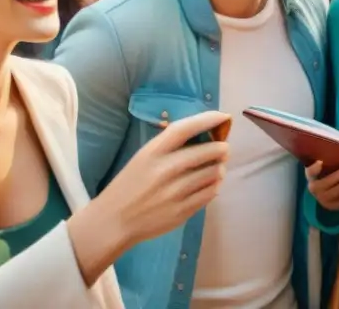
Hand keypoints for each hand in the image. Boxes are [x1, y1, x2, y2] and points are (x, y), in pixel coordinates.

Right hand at [68, 111, 230, 283]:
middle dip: (222, 148)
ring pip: (214, 173)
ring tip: (216, 167)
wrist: (114, 221)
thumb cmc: (130, 184)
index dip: (208, 119)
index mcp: (153, 152)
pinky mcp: (183, 211)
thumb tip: (205, 136)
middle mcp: (166, 170)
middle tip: (223, 149)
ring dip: (220, 168)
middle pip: (209, 151)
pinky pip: (210, 193)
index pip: (185, 128)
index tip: (224, 117)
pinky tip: (208, 184)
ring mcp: (176, 192)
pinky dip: (214, 185)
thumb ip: (170, 146)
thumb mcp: (143, 157)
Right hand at [306, 160, 338, 210]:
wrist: (323, 200)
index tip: (320, 162)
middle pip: (335, 180)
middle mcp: (318, 190)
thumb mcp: (322, 168)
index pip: (310, 173)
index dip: (314, 168)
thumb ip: (331, 155)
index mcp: (312, 178)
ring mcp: (329, 199)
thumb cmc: (324, 176)